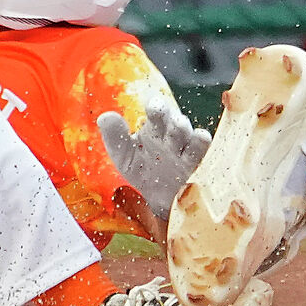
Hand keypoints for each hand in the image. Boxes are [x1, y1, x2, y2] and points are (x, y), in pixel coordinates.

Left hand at [99, 106, 210, 235]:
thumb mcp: (123, 154)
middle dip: (170, 115)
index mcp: (155, 127)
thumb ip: (114, 136)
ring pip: (189, 134)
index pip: (157, 111)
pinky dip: (201, 143)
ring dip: (183, 128)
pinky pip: (200, 152)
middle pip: (174, 120)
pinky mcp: (194, 166)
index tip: (152, 106)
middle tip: (162, 112)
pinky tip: (200, 137)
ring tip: (179, 126)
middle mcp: (172, 135)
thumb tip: (104, 116)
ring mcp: (184, 150)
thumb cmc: (141, 169)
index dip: (156, 106)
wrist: (157, 199)